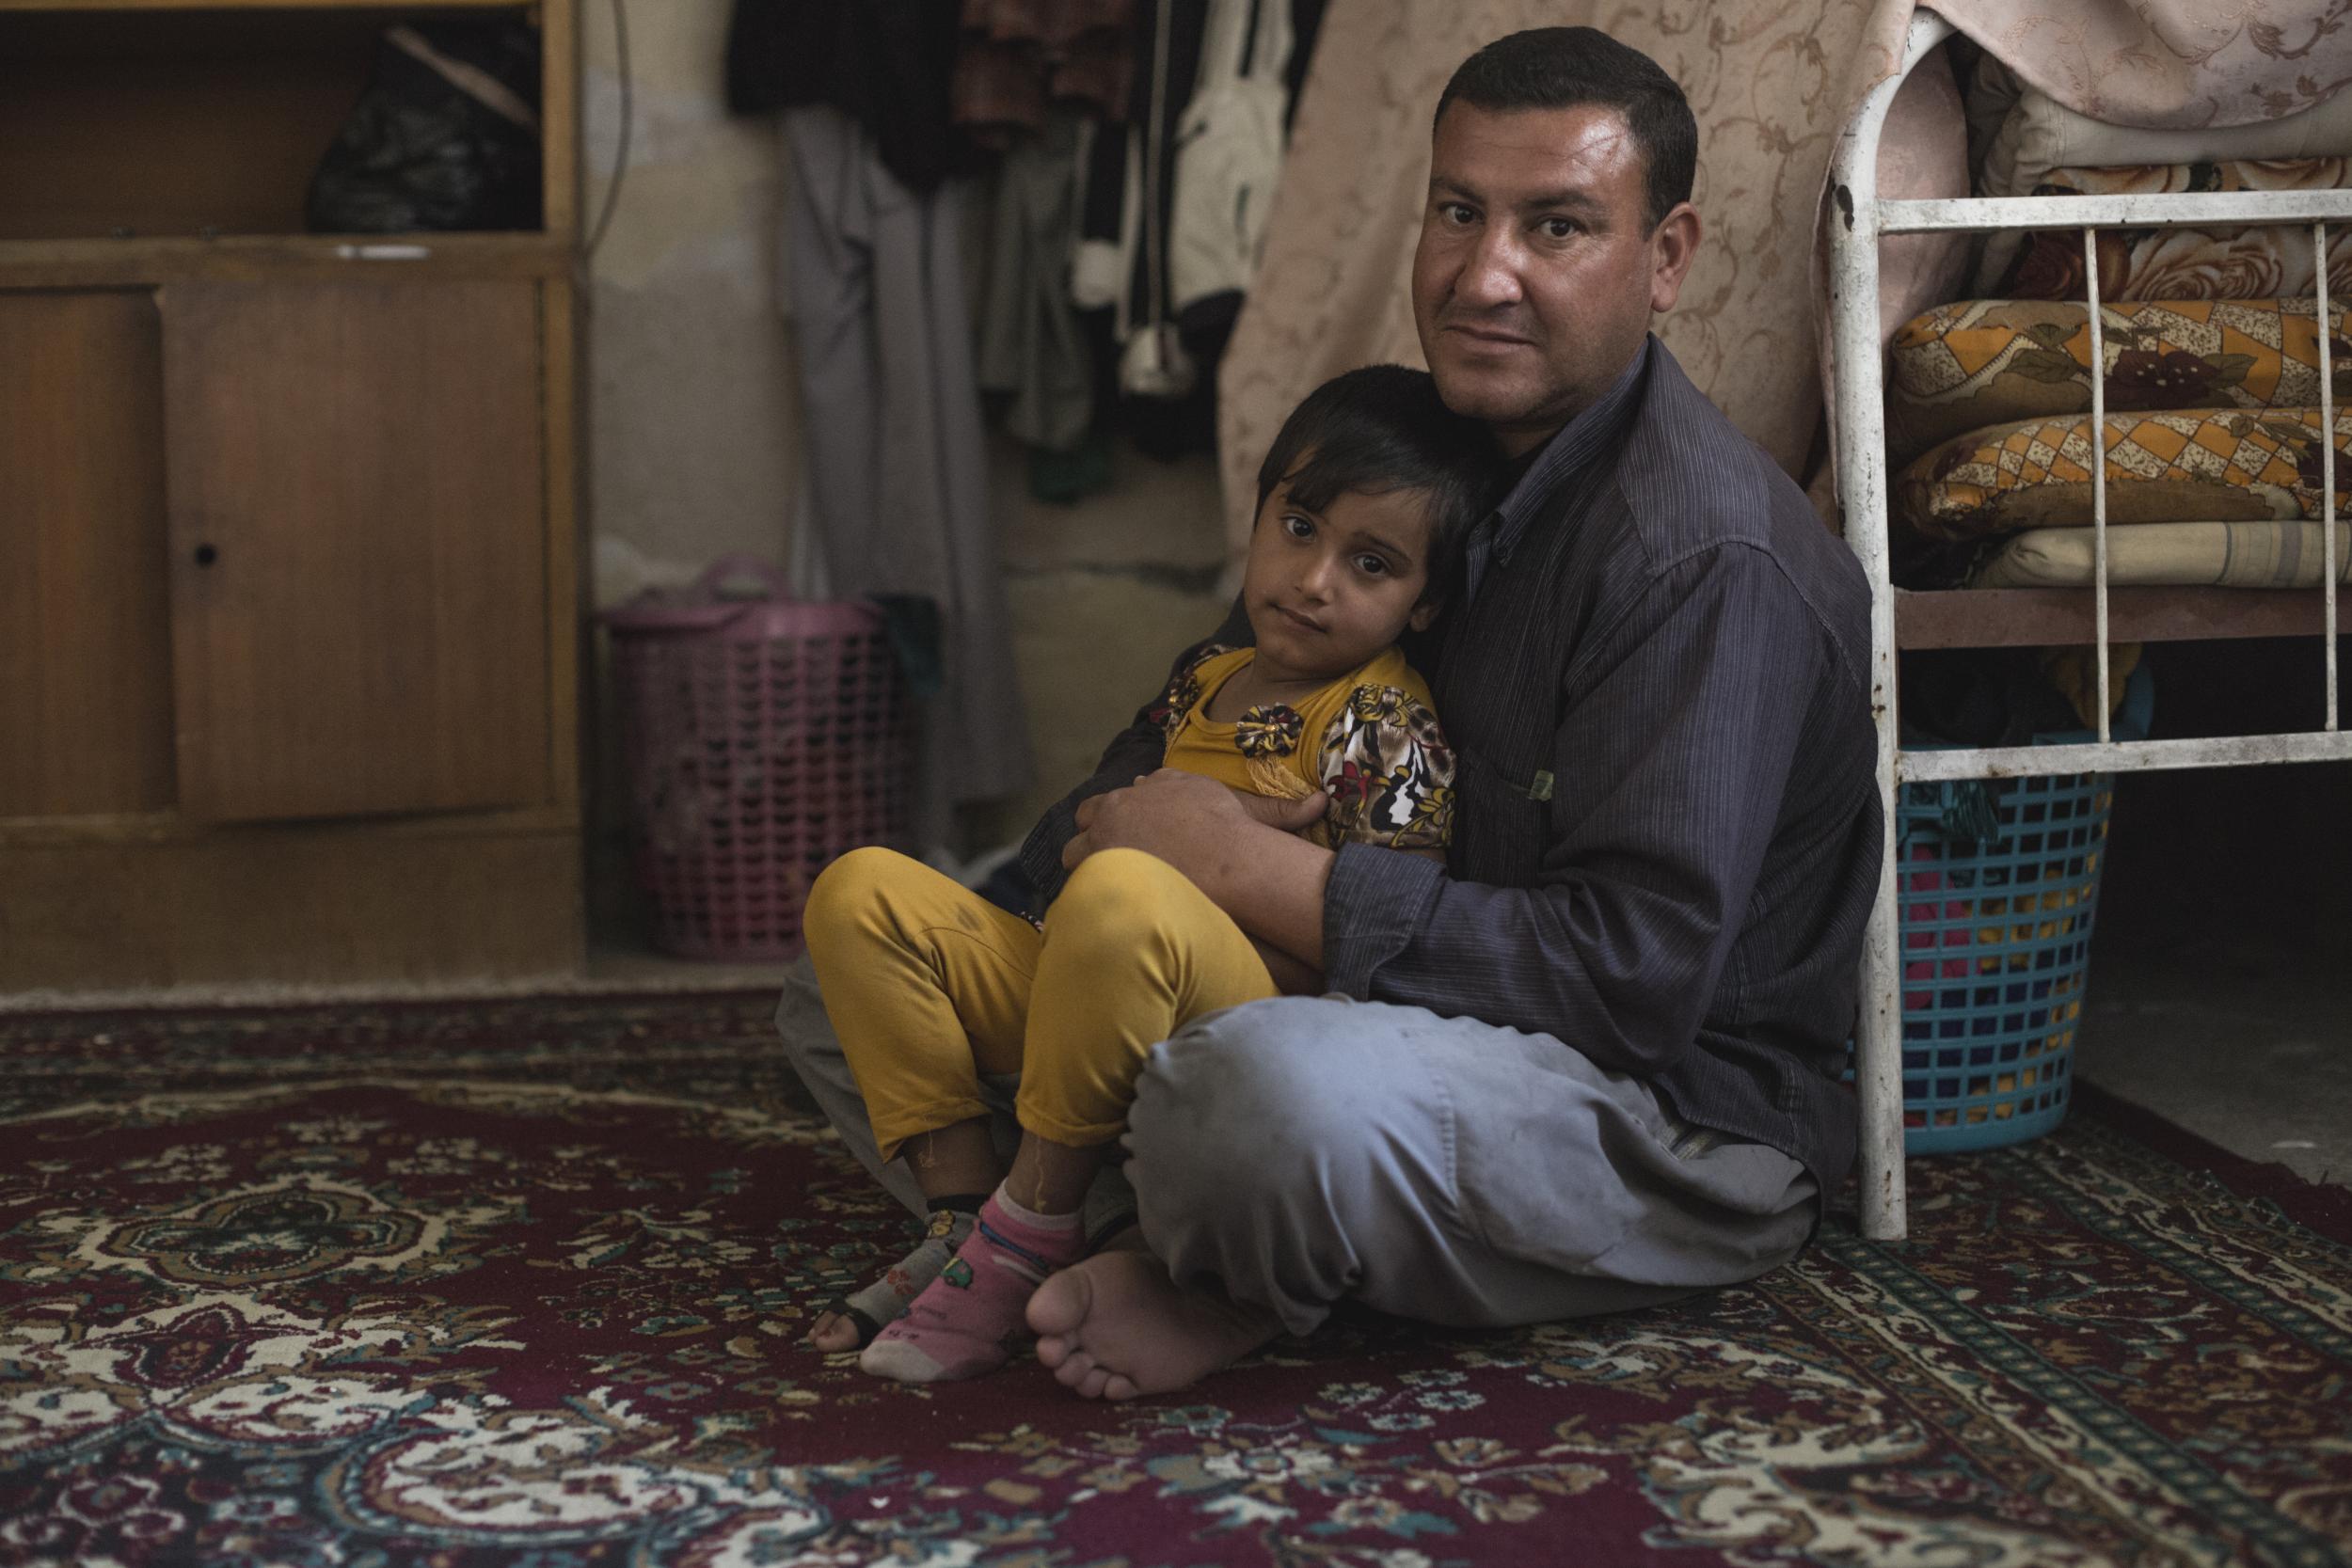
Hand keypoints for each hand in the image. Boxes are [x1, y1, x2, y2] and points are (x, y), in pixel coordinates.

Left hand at [1064, 769, 1322, 874]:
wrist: (1217, 858)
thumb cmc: (1239, 839)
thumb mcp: (1260, 817)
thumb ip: (1281, 810)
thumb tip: (1323, 802)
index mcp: (1165, 783)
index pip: (1138, 791)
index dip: (1135, 814)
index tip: (1141, 835)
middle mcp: (1131, 797)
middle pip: (1097, 810)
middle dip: (1101, 832)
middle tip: (1114, 859)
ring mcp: (1109, 822)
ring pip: (1078, 842)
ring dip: (1086, 859)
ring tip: (1102, 884)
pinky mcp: (1096, 850)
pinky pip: (1075, 865)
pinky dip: (1083, 881)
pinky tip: (1097, 898)